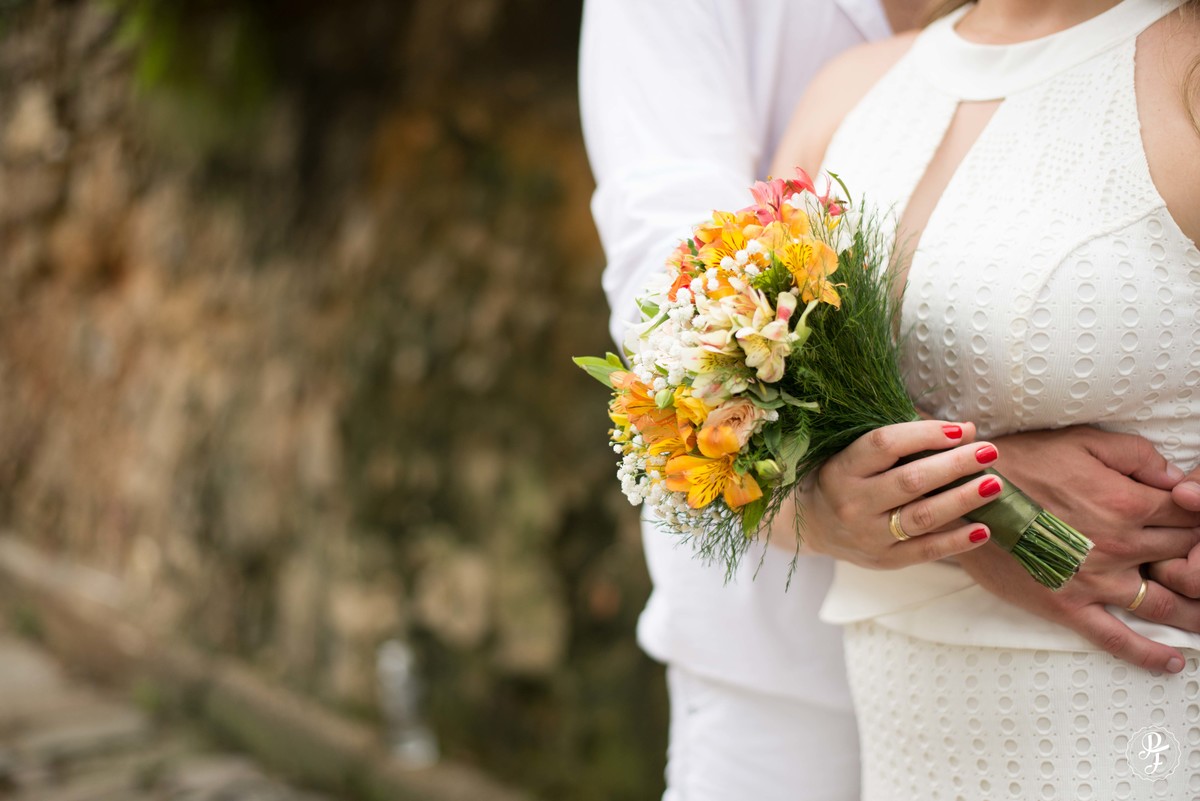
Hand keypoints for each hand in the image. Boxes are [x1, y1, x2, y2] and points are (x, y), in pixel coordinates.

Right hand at [776, 419, 997, 567]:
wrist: (812, 526)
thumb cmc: (843, 479)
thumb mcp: (859, 454)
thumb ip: (907, 441)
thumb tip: (968, 431)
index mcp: (842, 469)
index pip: (885, 444)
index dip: (925, 434)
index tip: (959, 430)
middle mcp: (853, 503)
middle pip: (910, 482)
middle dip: (955, 465)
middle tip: (989, 451)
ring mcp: (868, 535)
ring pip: (923, 517)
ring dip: (962, 499)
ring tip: (993, 484)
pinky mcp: (884, 559)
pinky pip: (926, 550)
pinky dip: (957, 540)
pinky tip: (984, 528)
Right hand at [955, 426, 1199, 672]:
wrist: (965, 496)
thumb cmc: (1020, 463)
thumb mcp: (1080, 441)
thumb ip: (1136, 455)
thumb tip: (1175, 478)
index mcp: (1126, 502)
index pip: (1189, 514)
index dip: (1198, 513)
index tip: (1193, 514)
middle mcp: (1120, 545)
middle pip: (1183, 555)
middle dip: (1198, 554)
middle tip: (1196, 556)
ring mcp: (1096, 581)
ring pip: (1165, 603)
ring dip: (1194, 610)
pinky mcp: (1068, 605)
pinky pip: (1115, 638)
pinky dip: (1148, 654)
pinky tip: (1171, 661)